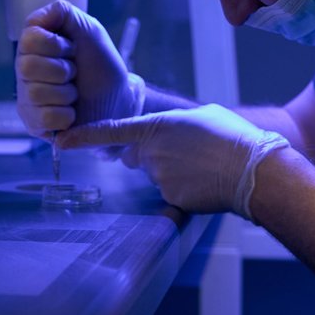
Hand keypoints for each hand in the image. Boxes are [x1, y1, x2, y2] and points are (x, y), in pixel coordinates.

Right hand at [15, 0, 143, 137]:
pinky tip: (71, 112)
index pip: (29, 39)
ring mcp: (27, 98)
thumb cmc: (101, 66)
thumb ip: (63, 13)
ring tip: (74, 93)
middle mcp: (24, 71)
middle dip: (61, 70)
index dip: (55, 45)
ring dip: (66, 93)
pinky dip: (66, 115)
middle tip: (74, 73)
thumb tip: (36, 18)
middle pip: (28, 67)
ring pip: (36, 93)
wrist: (120, 100)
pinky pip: (44, 118)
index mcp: (33, 46)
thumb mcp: (89, 30)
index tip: (72, 48)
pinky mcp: (34, 124)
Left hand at [59, 104, 289, 219]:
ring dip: (171, 170)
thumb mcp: (201, 116)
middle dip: (149, 153)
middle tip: (184, 151)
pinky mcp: (172, 198)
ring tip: (202, 165)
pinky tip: (204, 181)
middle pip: (136, 155)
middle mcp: (152, 153)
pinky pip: (169, 191)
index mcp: (157, 126)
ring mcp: (160, 178)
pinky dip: (183, 187)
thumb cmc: (233, 137)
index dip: (82, 137)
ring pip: (154, 173)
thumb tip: (168, 130)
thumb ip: (174, 123)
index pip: (109, 132)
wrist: (254, 170)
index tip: (59, 141)